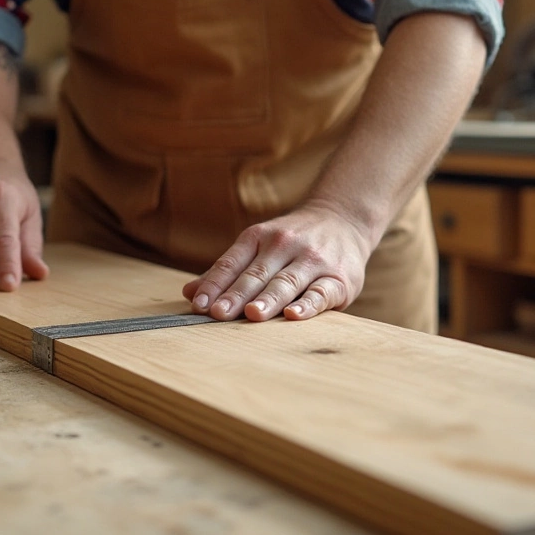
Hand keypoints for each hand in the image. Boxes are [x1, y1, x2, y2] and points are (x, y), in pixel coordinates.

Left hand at [181, 202, 374, 321]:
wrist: (344, 220)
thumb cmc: (293, 242)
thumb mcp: (259, 245)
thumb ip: (228, 271)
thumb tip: (190, 294)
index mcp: (260, 237)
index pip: (232, 263)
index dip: (215, 284)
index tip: (199, 304)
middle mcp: (285, 245)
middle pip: (256, 274)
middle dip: (236, 295)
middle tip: (218, 313)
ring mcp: (313, 260)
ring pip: (286, 282)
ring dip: (268, 299)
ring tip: (252, 315)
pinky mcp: (339, 278)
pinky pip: (321, 292)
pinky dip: (307, 304)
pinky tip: (293, 315)